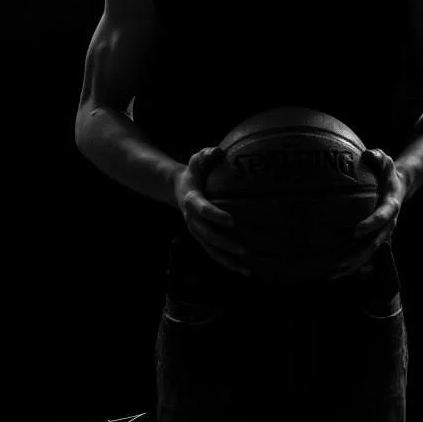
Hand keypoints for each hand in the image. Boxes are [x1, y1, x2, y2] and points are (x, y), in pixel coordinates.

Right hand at [174, 146, 252, 277]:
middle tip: (243, 250)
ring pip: (211, 250)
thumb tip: (218, 150)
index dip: (216, 216)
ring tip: (247, 269)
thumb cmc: (193, 172)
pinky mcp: (202, 239)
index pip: (203, 210)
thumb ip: (205, 154)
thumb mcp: (196, 159)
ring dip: (228, 261)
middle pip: (208, 236)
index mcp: (192, 200)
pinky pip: (214, 254)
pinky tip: (246, 270)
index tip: (232, 221)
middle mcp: (192, 220)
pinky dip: (228, 263)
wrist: (176, 188)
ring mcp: (196, 232)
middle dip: (225, 244)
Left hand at [328, 148, 407, 281]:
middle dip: (357, 255)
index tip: (354, 230)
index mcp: (391, 205)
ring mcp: (382, 233)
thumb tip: (369, 153)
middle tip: (340, 262)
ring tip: (332, 274)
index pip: (382, 216)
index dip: (370, 224)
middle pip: (374, 243)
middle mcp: (388, 223)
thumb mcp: (386, 160)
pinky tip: (332, 272)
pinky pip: (363, 252)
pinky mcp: (375, 237)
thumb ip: (379, 156)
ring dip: (351, 265)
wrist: (400, 185)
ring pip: (368, 253)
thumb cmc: (387, 171)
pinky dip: (350, 263)